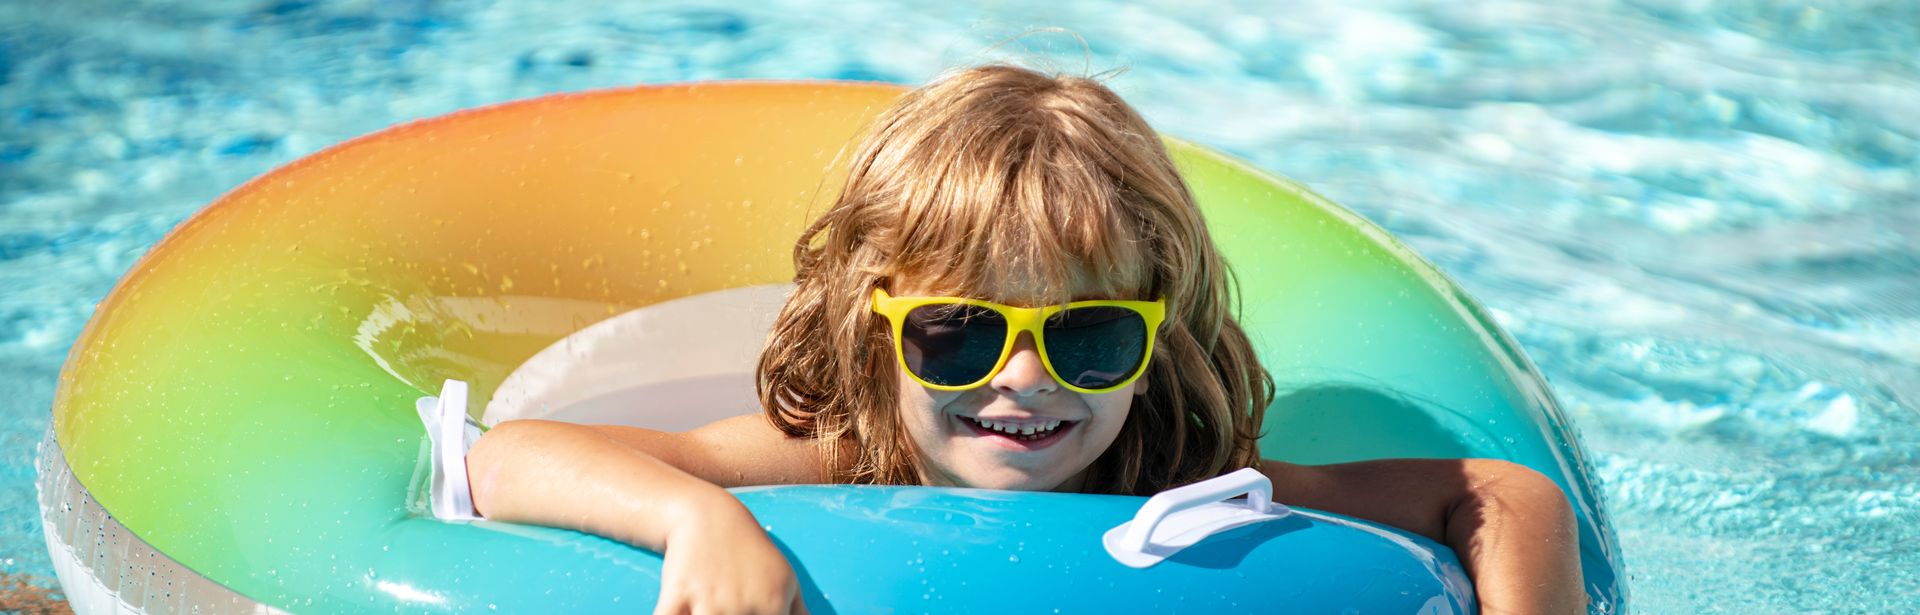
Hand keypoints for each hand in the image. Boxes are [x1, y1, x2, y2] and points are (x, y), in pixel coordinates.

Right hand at [653, 506, 806, 614]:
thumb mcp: (785, 578)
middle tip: (725, 611)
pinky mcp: (677, 594)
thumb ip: (799, 613)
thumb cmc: (750, 552)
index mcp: (773, 606)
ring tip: (704, 612)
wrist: (707, 516)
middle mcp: (743, 607)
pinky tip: (676, 612)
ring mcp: (709, 601)